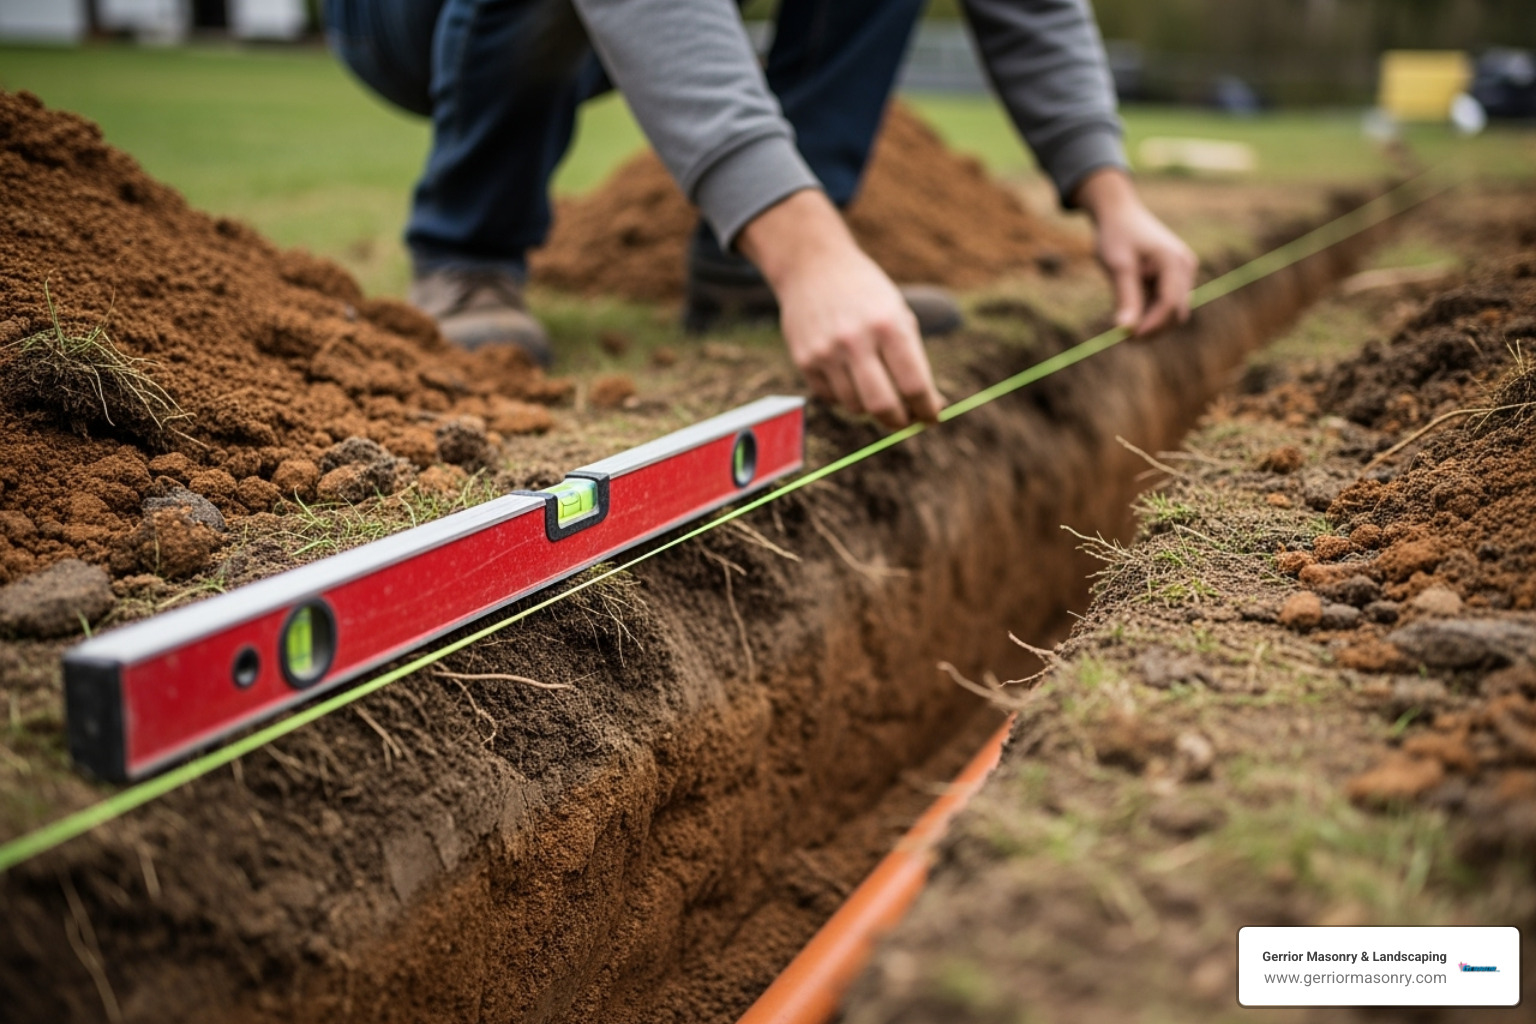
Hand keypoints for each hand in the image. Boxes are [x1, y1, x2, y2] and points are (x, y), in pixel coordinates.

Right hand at [738, 190, 943, 428]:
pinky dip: (846, 396)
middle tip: (906, 421)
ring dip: (871, 408)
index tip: (931, 418)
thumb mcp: (898, 315)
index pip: (914, 385)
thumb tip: (929, 408)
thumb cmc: (867, 295)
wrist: (814, 267)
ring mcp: (826, 352)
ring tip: (877, 389)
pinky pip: (832, 398)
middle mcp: (855, 341)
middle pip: (883, 406)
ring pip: (856, 407)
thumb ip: (913, 360)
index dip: (927, 410)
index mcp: (888, 325)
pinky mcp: (805, 360)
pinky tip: (849, 375)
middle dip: (900, 422)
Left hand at [1074, 168, 1197, 335]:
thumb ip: (1125, 297)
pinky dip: (1149, 307)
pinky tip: (1129, 297)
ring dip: (1149, 318)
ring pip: (1171, 310)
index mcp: (1174, 262)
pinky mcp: (1175, 275)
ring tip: (1122, 308)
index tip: (1127, 338)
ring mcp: (1183, 270)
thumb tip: (1125, 330)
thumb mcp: (1118, 266)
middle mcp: (1184, 267)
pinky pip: (1165, 300)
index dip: (1151, 326)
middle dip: (1152, 327)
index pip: (1170, 305)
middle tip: (1122, 335)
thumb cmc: (1117, 235)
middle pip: (1176, 312)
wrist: (1119, 212)